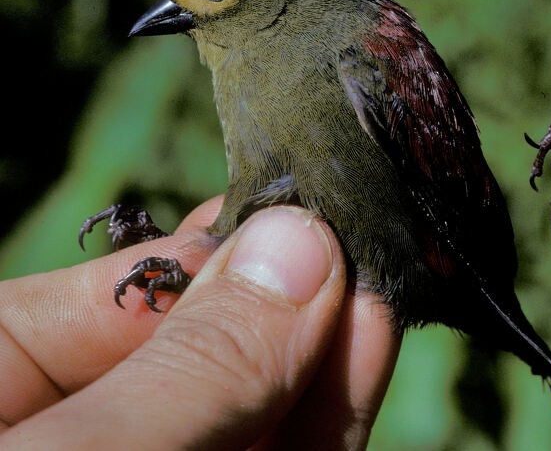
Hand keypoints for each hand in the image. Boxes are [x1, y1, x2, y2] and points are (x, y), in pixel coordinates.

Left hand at [0, 200, 399, 449]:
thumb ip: (190, 366)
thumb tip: (299, 242)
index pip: (83, 306)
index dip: (183, 257)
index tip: (278, 213)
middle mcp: (75, 436)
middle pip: (184, 353)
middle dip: (272, 294)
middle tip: (351, 225)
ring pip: (251, 407)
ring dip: (324, 343)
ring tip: (383, 268)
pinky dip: (332, 407)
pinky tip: (372, 337)